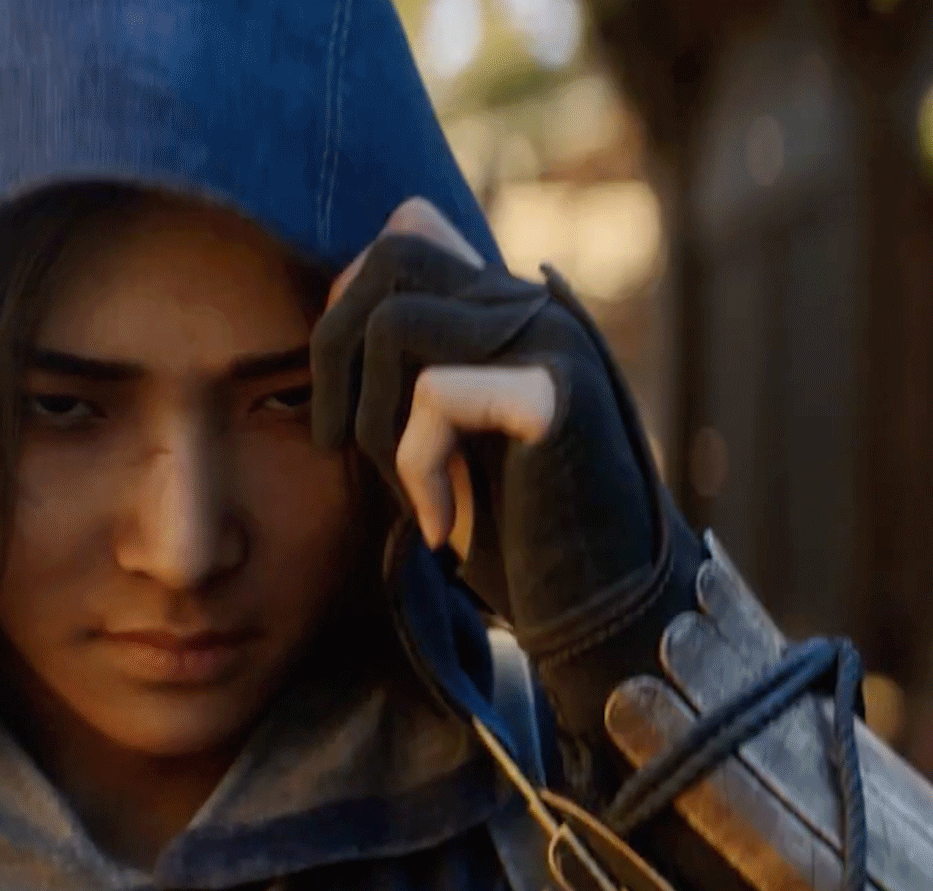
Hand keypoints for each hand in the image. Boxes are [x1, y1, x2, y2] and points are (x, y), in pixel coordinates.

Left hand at [311, 197, 666, 648]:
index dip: (348, 300)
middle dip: (334, 347)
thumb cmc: (511, 535)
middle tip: (335, 440)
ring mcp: (553, 341)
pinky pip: (435, 395)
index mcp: (509, 308)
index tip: (338, 399)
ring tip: (406, 489)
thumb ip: (399, 372)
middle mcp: (537, 305)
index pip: (409, 232)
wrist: (600, 616)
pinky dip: (416, 470)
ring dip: (371, 418)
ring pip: (396, 323)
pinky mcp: (557, 394)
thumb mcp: (436, 439)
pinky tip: (442, 529)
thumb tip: (331, 304)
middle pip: (395, 254)